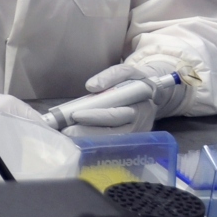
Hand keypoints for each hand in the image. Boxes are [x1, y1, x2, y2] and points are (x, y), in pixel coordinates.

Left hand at [60, 58, 187, 136]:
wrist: (149, 93)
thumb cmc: (135, 82)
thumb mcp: (126, 72)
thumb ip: (110, 75)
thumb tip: (91, 86)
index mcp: (140, 107)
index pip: (116, 115)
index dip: (96, 117)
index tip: (76, 114)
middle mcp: (140, 125)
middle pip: (113, 133)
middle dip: (88, 132)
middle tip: (67, 131)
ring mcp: (135, 135)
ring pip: (111, 141)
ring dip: (89, 140)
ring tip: (69, 135)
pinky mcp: (129, 141)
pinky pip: (111, 144)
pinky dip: (94, 142)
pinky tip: (77, 139)